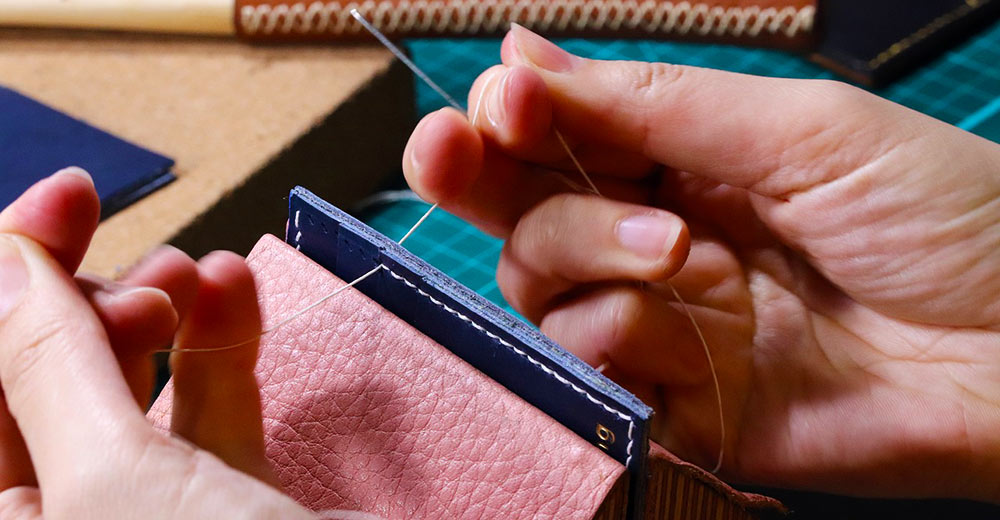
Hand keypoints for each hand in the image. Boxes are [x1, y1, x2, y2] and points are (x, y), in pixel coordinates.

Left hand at [0, 169, 312, 517]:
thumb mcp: (115, 479)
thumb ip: (53, 366)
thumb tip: (9, 259)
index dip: (11, 275)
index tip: (64, 200)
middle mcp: (70, 510)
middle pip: (49, 369)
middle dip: (94, 297)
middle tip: (157, 266)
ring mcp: (152, 504)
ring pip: (131, 381)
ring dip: (166, 307)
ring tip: (201, 271)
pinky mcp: (228, 493)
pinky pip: (208, 403)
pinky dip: (223, 341)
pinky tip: (236, 290)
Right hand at [402, 26, 999, 500]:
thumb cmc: (946, 217)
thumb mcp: (799, 130)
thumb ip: (651, 103)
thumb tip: (519, 50)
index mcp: (688, 159)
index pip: (557, 134)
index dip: (507, 117)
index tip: (499, 105)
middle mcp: (659, 237)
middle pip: (520, 210)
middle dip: (479, 176)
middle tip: (457, 150)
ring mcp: (664, 321)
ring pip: (540, 285)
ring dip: (583, 250)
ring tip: (678, 249)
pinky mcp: (677, 402)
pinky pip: (593, 365)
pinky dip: (616, 334)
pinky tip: (683, 319)